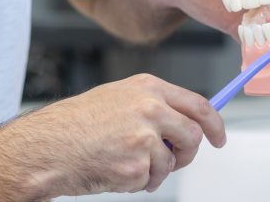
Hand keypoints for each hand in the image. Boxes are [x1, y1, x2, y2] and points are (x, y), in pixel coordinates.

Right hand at [14, 73, 224, 196]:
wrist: (50, 144)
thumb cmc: (76, 123)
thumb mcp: (116, 97)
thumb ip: (151, 105)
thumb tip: (182, 123)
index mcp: (147, 87)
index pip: (197, 104)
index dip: (214, 123)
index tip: (219, 137)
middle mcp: (150, 107)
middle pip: (193, 135)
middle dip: (187, 153)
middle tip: (174, 159)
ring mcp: (145, 136)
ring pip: (171, 162)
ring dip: (154, 170)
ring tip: (123, 161)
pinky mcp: (137, 164)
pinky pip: (151, 180)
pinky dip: (136, 182)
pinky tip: (112, 168)